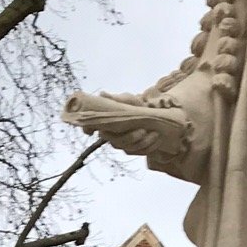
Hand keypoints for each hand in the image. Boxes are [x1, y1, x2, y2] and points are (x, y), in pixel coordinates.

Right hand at [62, 91, 187, 160]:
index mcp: (106, 123)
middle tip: (143, 130)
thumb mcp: (127, 100)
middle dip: (130, 138)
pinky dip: (150, 147)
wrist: (151, 114)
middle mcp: (111, 136)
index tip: (93, 130)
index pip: (90, 128)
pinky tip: (158, 139)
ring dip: (143, 143)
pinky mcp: (134, 150)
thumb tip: (103, 94)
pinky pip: (140, 152)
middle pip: (116, 143)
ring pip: (129, 149)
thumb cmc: (135, 105)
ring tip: (155, 133)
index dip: (88, 129)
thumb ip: (116, 99)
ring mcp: (122, 145)